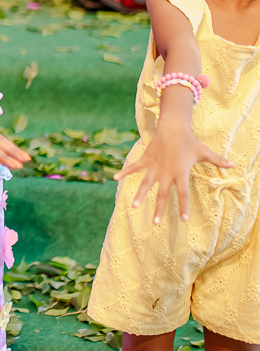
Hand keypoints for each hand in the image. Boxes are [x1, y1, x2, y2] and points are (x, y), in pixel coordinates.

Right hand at [114, 127, 233, 224]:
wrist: (173, 126)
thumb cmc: (189, 141)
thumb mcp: (205, 152)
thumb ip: (218, 162)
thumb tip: (235, 166)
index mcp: (180, 173)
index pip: (183, 194)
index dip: (183, 207)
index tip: (183, 219)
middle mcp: (166, 172)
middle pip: (161, 194)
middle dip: (158, 209)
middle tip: (155, 223)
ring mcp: (154, 166)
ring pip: (146, 183)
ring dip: (140, 195)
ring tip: (134, 206)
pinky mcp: (146, 159)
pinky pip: (134, 167)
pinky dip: (124, 172)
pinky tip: (114, 178)